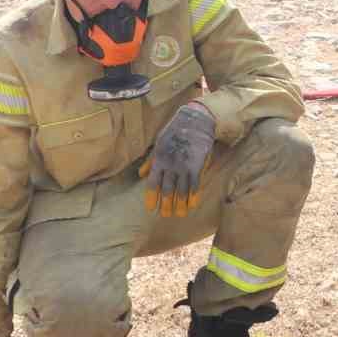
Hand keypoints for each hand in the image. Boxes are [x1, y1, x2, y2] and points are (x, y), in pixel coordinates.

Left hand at [138, 102, 214, 216]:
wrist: (195, 121)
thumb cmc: (175, 131)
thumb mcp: (159, 144)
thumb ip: (151, 161)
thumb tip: (141, 174)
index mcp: (159, 160)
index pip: (152, 183)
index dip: (151, 197)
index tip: (151, 208)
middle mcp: (170, 165)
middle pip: (166, 190)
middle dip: (166, 204)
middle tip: (165, 215)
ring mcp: (184, 166)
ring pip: (181, 190)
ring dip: (180, 204)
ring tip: (179, 214)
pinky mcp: (197, 166)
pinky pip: (194, 185)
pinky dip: (193, 196)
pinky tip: (192, 205)